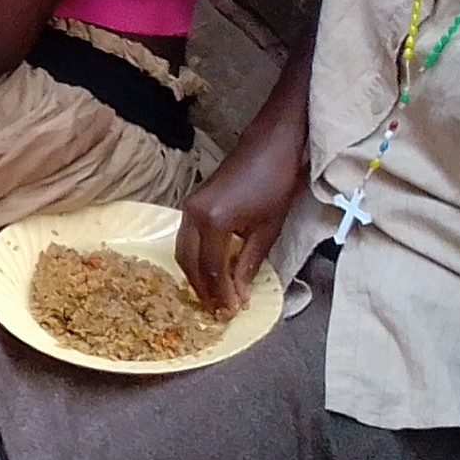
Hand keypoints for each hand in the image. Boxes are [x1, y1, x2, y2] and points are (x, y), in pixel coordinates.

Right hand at [175, 133, 300, 313]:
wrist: (270, 147)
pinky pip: (186, 237)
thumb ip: (248, 264)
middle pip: (189, 262)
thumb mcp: (267, 230)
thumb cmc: (276, 185)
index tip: (231, 312)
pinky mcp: (192, 202)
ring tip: (216, 294)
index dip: (221, 294)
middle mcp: (193, 214)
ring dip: (196, 274)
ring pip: (183, 250)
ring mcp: (189, 206)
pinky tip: (212, 269)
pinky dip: (195, 258)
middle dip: (202, 288)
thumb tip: (239, 294)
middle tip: (219, 309)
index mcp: (213, 222)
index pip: (211, 269)